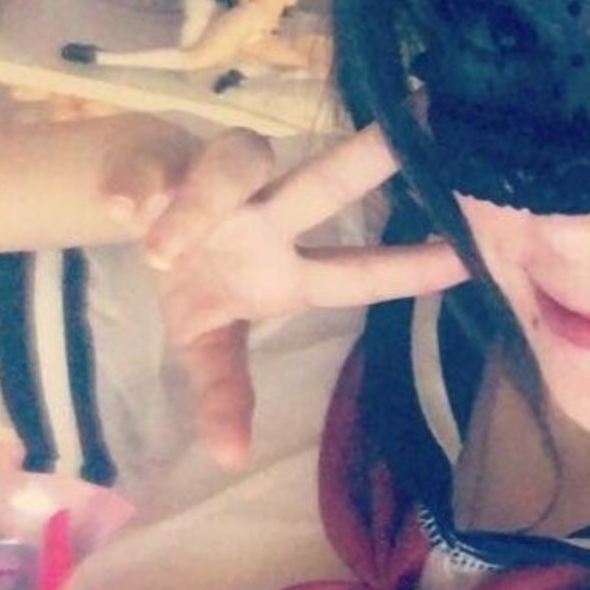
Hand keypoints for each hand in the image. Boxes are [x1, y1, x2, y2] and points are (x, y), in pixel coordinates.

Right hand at [146, 124, 467, 467]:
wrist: (135, 208)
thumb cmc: (193, 274)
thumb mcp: (205, 343)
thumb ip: (222, 390)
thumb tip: (227, 456)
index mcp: (288, 266)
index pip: (360, 270)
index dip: (411, 268)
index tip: (467, 260)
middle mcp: (266, 212)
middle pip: (322, 183)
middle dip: (365, 158)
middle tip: (404, 133)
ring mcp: (214, 180)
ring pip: (232, 167)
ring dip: (199, 203)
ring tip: (158, 250)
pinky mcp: (154, 165)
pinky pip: (145, 173)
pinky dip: (132, 191)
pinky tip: (122, 209)